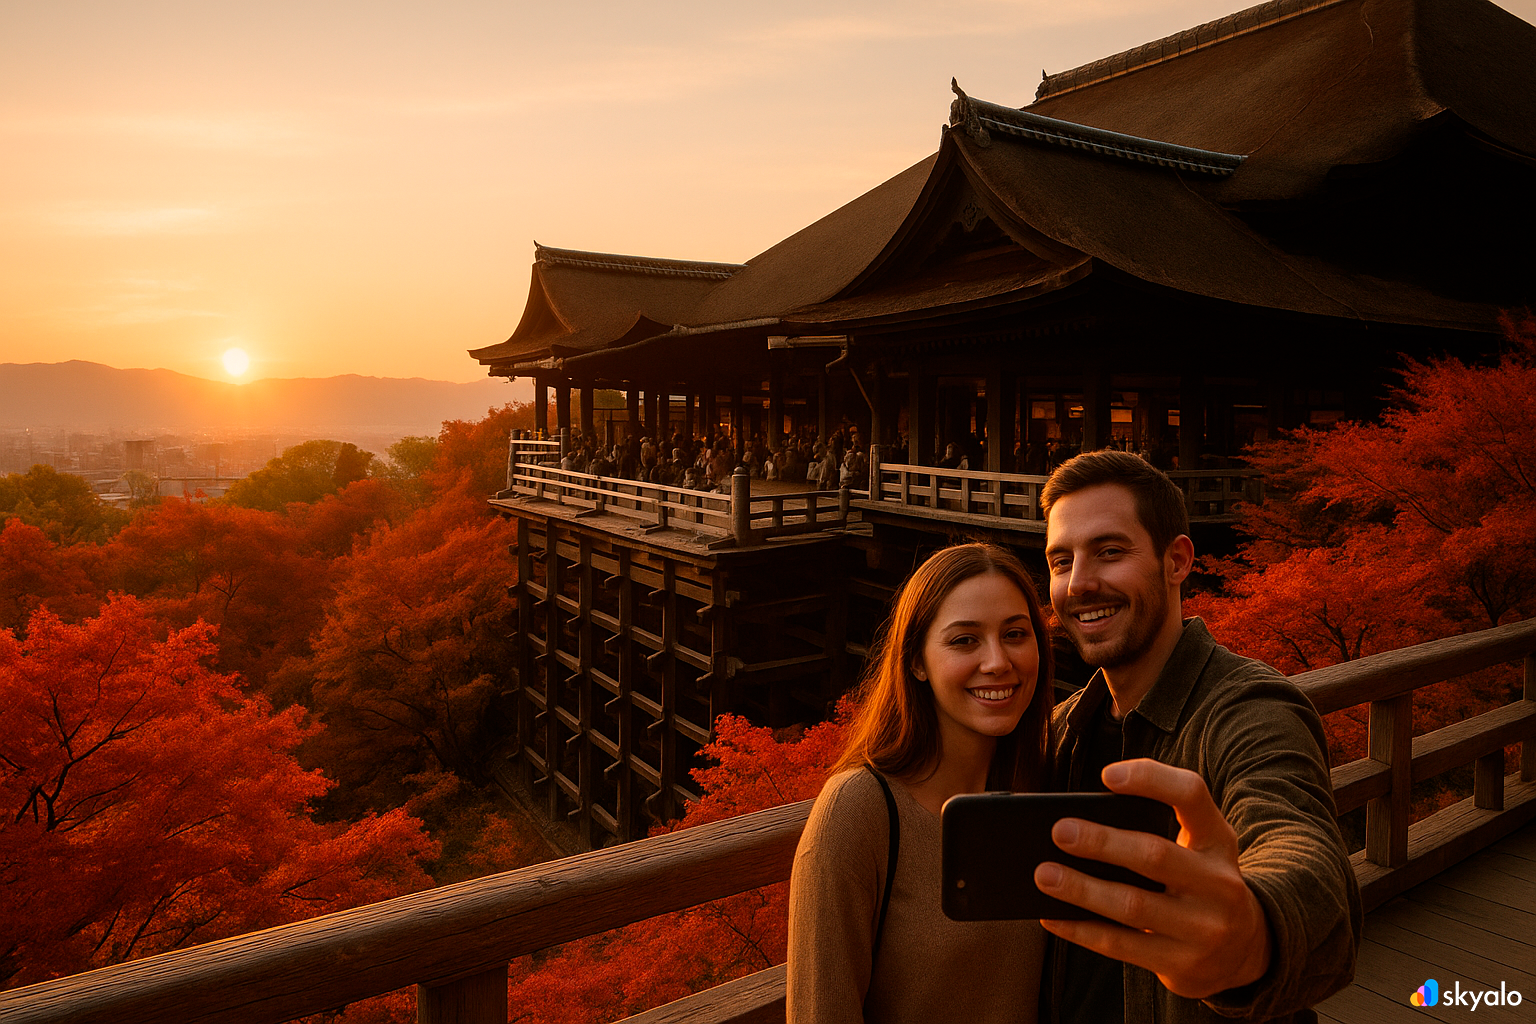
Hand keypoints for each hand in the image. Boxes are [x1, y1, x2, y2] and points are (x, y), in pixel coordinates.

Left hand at [1033, 759, 1271, 998]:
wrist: (1246, 952)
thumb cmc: (1199, 883)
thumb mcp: (1199, 848)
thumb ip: (1157, 828)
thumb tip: (1076, 825)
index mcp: (1218, 840)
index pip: (1191, 795)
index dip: (1150, 780)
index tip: (1106, 775)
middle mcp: (1219, 882)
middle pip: (1154, 855)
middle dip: (1102, 843)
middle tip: (1058, 831)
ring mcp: (1205, 929)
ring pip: (1133, 907)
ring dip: (1082, 890)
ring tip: (1044, 874)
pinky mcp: (1184, 965)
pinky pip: (1122, 946)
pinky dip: (1080, 930)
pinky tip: (1051, 916)